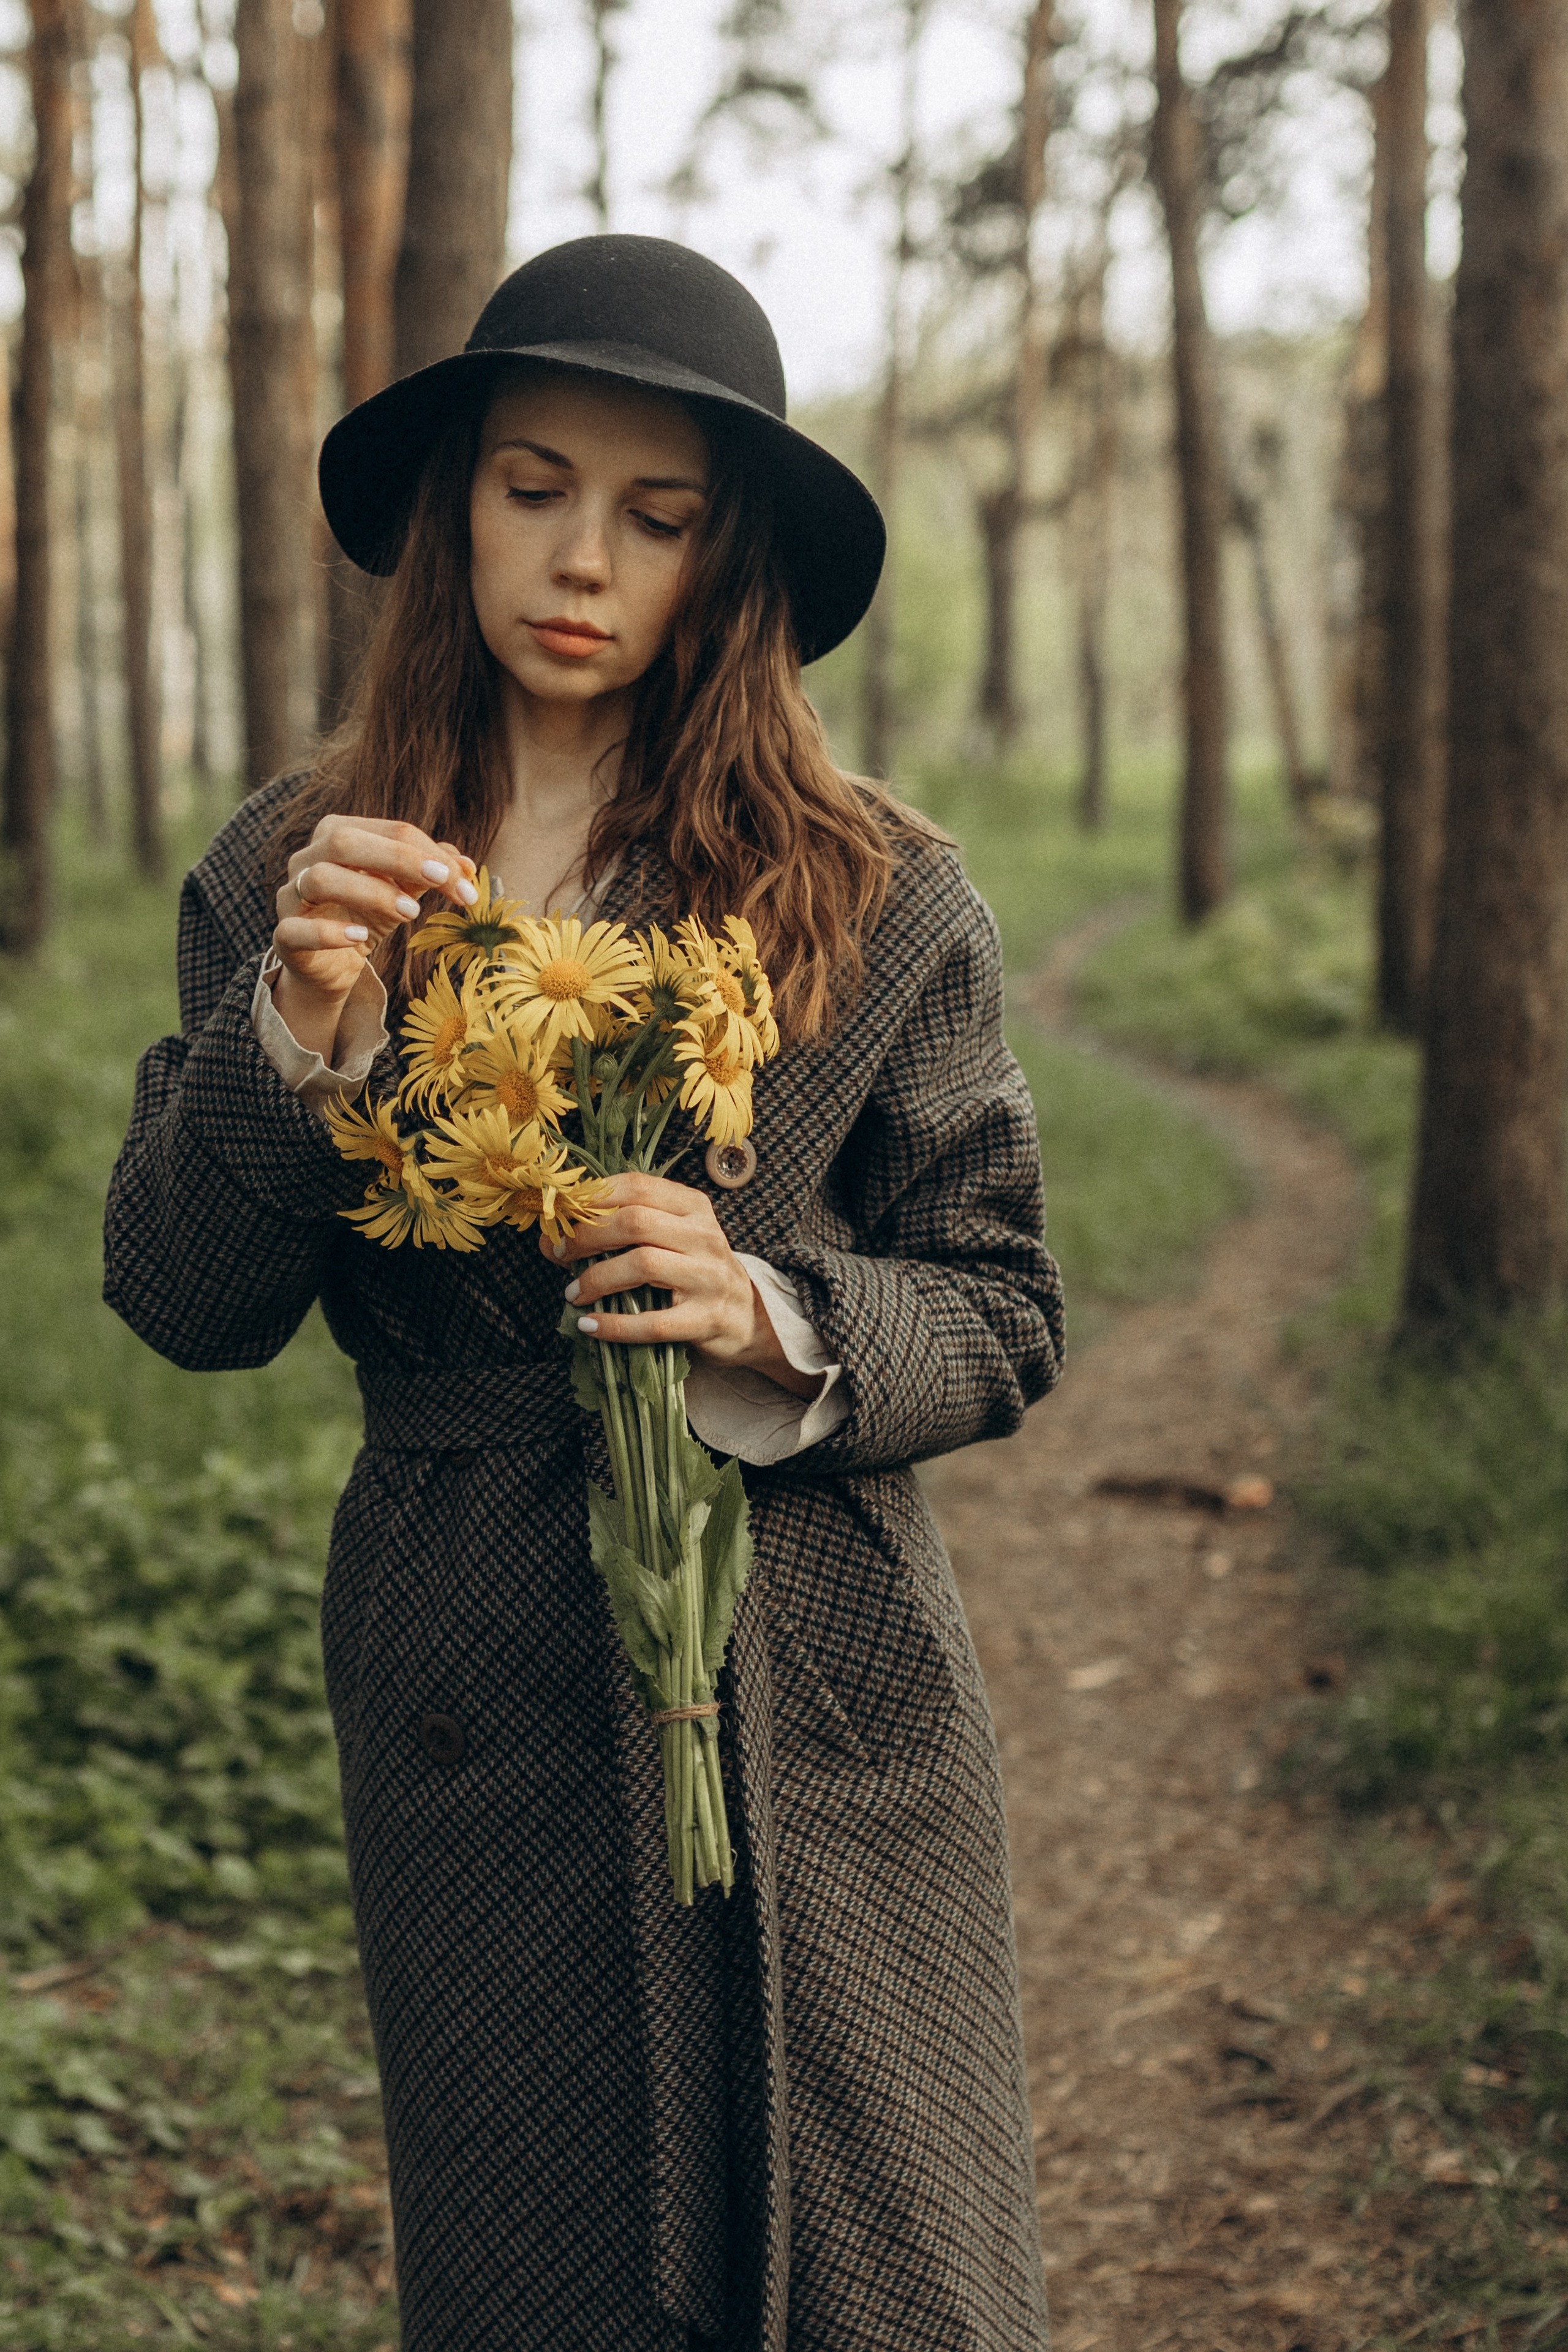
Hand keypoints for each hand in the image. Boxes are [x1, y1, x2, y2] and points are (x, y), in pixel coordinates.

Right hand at [271, 816, 477, 1060]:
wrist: (331, 965)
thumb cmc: (366, 916)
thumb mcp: (403, 891)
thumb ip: (431, 873)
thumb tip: (468, 866)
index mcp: (338, 834)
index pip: (388, 830)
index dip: (429, 852)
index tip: (465, 882)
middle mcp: (308, 857)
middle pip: (344, 841)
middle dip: (398, 858)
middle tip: (440, 880)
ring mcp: (291, 895)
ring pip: (320, 879)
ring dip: (370, 892)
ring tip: (410, 912)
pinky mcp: (284, 935)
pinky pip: (295, 929)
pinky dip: (329, 932)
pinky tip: (359, 937)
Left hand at [545, 1173, 820, 1398]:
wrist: (748, 1318)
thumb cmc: (695, 1272)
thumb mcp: (672, 1236)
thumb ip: (626, 1226)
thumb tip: (553, 1233)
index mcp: (693, 1207)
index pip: (637, 1186)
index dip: (590, 1200)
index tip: (560, 1219)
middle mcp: (704, 1236)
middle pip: (635, 1221)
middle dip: (586, 1236)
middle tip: (557, 1254)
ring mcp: (709, 1277)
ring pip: (644, 1264)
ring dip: (597, 1279)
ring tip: (573, 1293)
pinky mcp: (707, 1319)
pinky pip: (654, 1322)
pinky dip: (615, 1325)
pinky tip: (589, 1325)